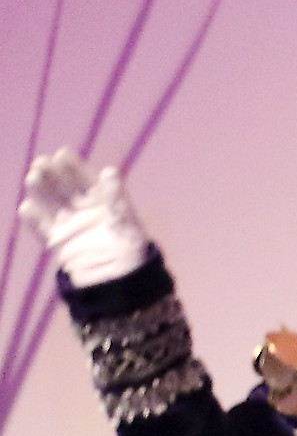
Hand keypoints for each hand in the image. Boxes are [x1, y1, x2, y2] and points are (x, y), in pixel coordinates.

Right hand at [18, 149, 151, 287]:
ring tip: (32, 177)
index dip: (74, 167)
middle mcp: (85, 210)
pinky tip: (26, 208)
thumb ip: (116, 198)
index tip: (61, 153)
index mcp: (104, 202)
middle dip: (53, 174)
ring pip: (51, 203)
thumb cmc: (131, 249)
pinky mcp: (57, 242)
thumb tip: (110, 170)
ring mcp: (70, 225)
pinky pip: (43, 227)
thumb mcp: (127, 221)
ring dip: (41, 190)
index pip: (86, 180)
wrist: (120, 281)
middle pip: (65, 188)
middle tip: (41, 162)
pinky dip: (34, 219)